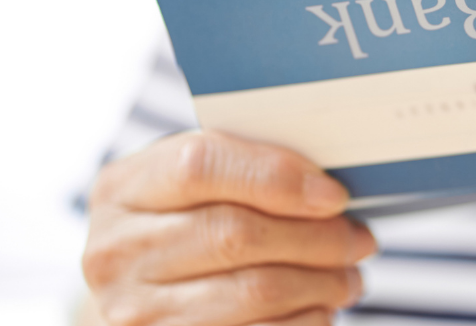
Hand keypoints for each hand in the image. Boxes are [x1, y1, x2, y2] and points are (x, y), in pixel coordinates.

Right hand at [82, 131, 373, 325]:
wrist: (137, 296)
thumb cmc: (180, 227)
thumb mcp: (186, 186)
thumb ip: (239, 170)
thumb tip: (325, 184)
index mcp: (122, 189)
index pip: (200, 166)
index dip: (277, 177)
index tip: (334, 194)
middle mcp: (116, 252)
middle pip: (234, 234)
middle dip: (314, 237)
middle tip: (359, 238)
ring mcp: (135, 312)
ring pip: (252, 291)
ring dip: (319, 284)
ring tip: (349, 276)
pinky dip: (302, 321)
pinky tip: (321, 308)